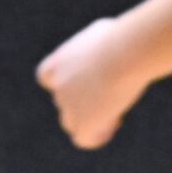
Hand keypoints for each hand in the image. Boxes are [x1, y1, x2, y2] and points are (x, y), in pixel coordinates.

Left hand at [37, 15, 151, 149]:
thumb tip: (106, 52)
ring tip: (114, 111)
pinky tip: (113, 124)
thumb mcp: (104, 32)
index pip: (47, 78)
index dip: (66, 81)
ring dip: (91, 119)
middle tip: (113, 92)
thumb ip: (98, 47)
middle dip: (87, 99)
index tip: (91, 78)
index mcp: (57, 64)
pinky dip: (97, 136)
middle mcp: (59, 87)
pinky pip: (84, 140)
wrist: (124, 53)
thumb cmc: (120, 37)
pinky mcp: (84, 123)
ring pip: (71, 122)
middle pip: (65, 100)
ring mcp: (69, 106)